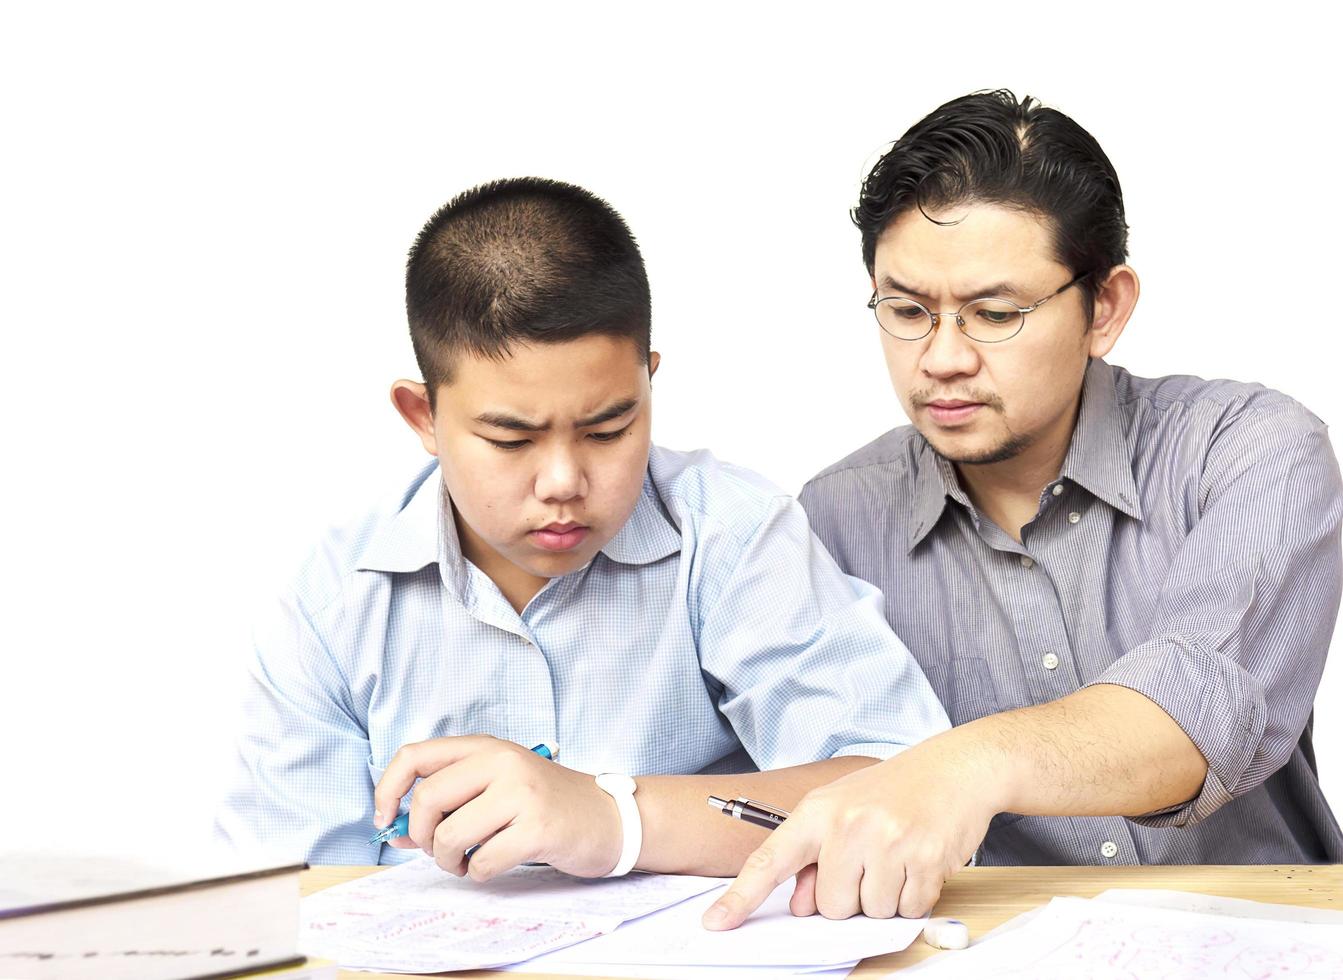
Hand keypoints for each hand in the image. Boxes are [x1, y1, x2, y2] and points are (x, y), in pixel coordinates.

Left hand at [372, 735, 623, 880]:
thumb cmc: (545, 804)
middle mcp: (502, 761)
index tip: (386, 819)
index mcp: (487, 747)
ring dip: (449, 861)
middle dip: (421, 836)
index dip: (388, 790)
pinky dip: (479, 873)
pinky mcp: (537, 827)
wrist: (609, 816)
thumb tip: (394, 829)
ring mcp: (521, 793)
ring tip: (467, 861)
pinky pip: (482, 862)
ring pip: (449, 835)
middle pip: (427, 798)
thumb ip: (449, 800)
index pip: (415, 755)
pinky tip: (495, 863)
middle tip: (436, 850)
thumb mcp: (497, 787)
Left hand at [701, 737, 998, 928]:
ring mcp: (888, 843)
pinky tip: (918, 862)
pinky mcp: (926, 859)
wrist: (953, 768)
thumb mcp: (842, 810)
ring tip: (896, 856)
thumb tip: (801, 905)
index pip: (769, 860)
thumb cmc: (892, 790)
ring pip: (871, 912)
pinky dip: (915, 896)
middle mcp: (849, 826)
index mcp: (819, 812)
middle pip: (830, 906)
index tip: (716, 922)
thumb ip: (813, 858)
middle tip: (869, 861)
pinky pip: (909, 909)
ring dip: (885, 897)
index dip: (740, 896)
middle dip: (850, 896)